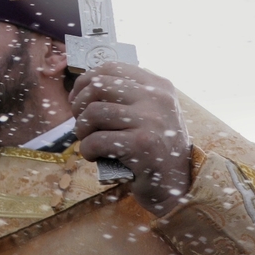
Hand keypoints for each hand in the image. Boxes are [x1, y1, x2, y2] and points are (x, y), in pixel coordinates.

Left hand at [69, 62, 191, 215]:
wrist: (177, 186)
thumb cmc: (153, 149)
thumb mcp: (148, 114)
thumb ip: (125, 96)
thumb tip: (82, 85)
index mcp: (159, 86)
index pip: (111, 67)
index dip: (85, 81)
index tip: (78, 100)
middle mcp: (157, 98)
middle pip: (98, 86)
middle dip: (79, 106)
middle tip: (82, 124)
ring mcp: (151, 120)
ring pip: (93, 112)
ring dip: (81, 130)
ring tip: (88, 141)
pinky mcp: (142, 145)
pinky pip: (96, 140)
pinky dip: (87, 150)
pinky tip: (94, 156)